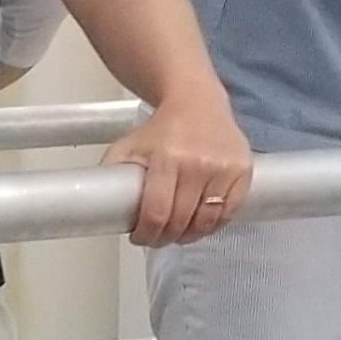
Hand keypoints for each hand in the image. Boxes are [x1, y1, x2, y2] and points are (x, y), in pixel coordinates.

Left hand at [102, 87, 254, 246]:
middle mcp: (198, 164)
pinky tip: (200, 223)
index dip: (147, 234)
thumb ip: (114, 172)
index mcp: (167, 158)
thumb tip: (99, 204)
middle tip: (157, 238)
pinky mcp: (242, 172)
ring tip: (178, 234)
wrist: (197, 101)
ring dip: (189, 236)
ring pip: (206, 223)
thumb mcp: (130, 145)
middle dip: (165, 238)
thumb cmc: (163, 128)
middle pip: (180, 222)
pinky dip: (213, 225)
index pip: (157, 213)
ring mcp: (223, 169)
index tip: (140, 237)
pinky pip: (228, 213)